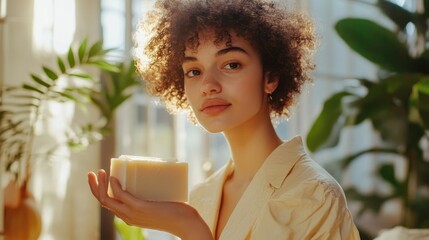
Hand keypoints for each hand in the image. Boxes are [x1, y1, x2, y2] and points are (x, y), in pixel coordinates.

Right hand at [87, 169, 212, 239]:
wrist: (186, 223)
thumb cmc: (176, 213)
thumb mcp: (158, 204)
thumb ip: (154, 196)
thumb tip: (157, 178)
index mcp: (129, 217)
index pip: (109, 205)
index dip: (100, 192)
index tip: (99, 179)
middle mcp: (128, 217)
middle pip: (103, 202)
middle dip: (94, 187)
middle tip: (91, 174)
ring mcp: (133, 213)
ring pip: (108, 200)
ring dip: (101, 185)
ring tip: (99, 172)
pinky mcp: (141, 207)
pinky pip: (122, 196)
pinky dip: (115, 186)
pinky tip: (113, 177)